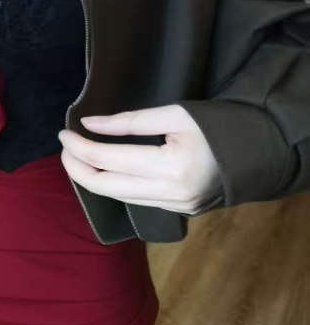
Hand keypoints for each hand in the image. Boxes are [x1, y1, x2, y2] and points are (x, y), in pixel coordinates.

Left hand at [57, 104, 223, 215]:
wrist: (259, 151)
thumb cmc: (220, 124)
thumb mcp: (176, 113)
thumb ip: (129, 122)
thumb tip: (89, 124)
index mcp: (172, 167)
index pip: (108, 160)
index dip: (79, 147)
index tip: (63, 133)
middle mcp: (171, 195)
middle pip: (105, 187)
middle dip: (76, 168)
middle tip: (64, 147)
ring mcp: (175, 208)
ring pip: (117, 198)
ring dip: (92, 178)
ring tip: (78, 156)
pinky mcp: (177, 212)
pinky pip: (135, 199)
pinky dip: (114, 184)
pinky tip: (106, 169)